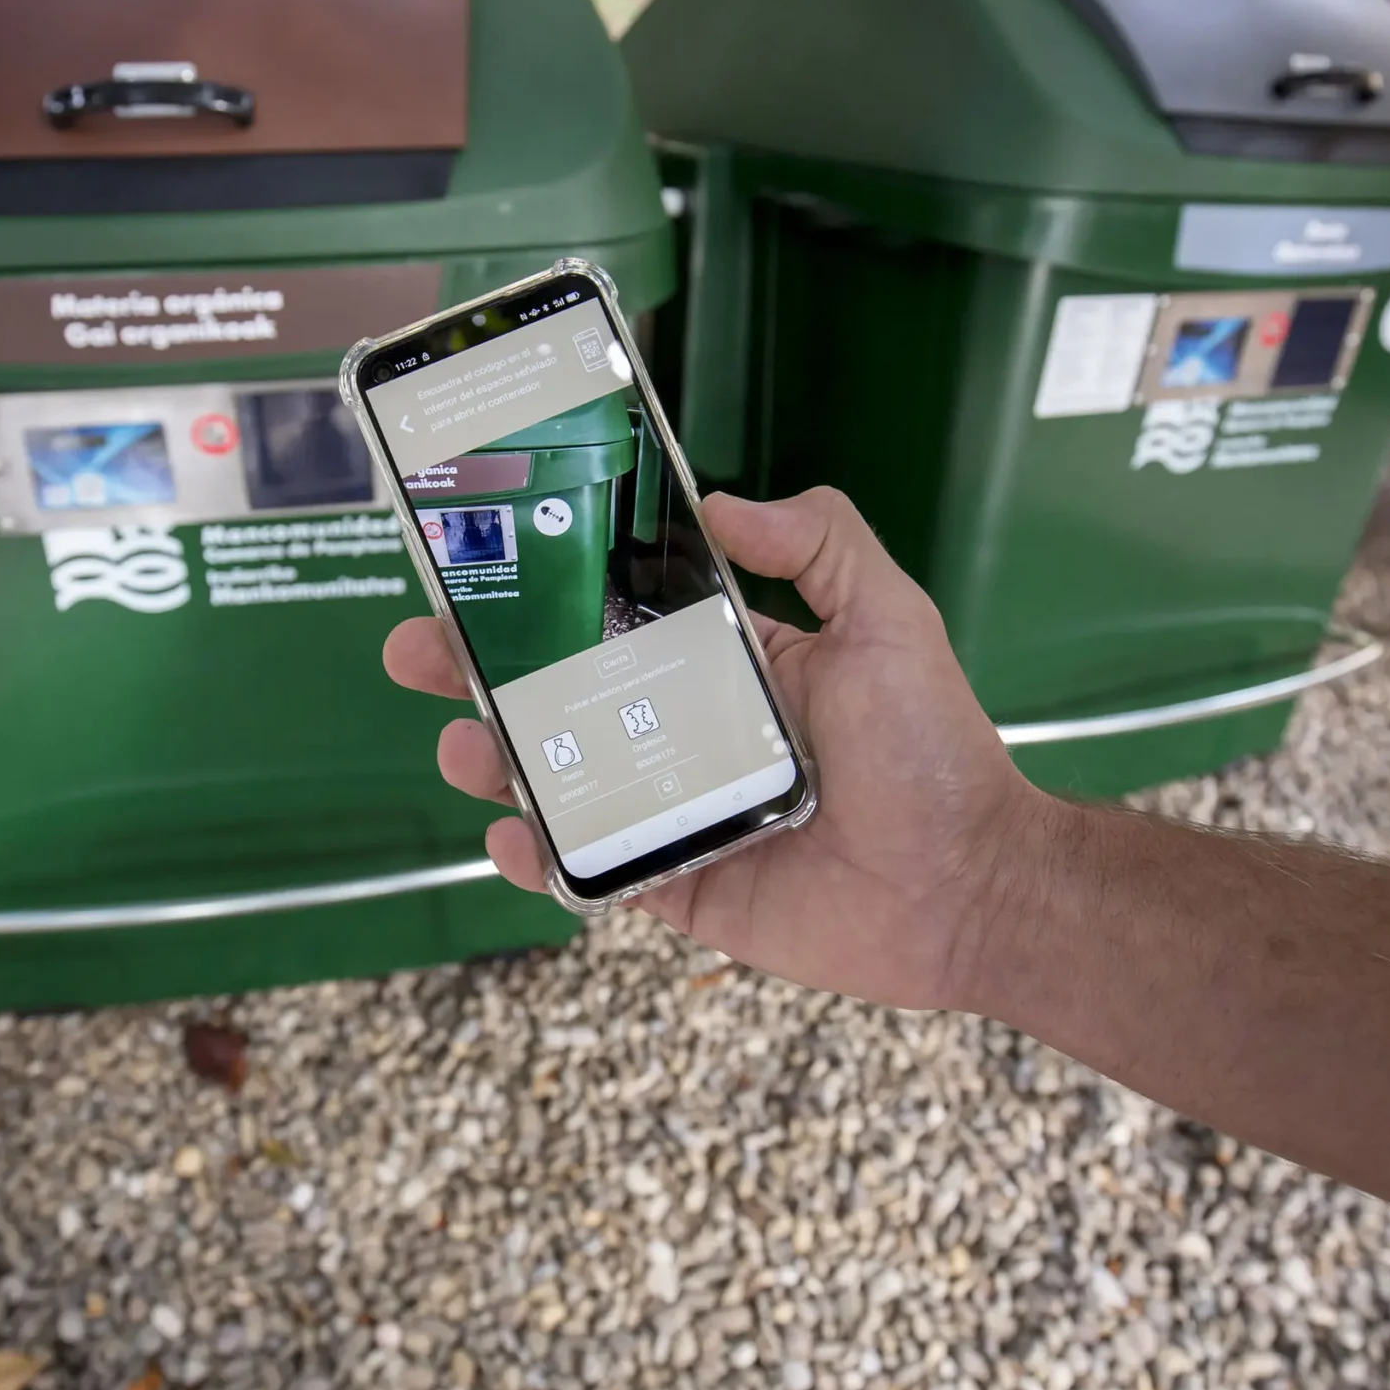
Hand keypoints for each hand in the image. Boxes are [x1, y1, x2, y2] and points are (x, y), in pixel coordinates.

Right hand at [382, 486, 1061, 1010]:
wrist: (971, 888)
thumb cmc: (936, 752)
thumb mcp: (888, 620)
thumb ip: (820, 543)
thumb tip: (721, 500)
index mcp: (733, 663)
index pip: (620, 618)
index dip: (549, 595)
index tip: (483, 566)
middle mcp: (695, 732)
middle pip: (565, 695)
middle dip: (483, 671)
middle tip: (418, 649)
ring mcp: (680, 811)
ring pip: (562, 780)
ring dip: (497, 759)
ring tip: (462, 743)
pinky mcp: (681, 886)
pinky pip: (592, 870)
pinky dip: (538, 857)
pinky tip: (507, 834)